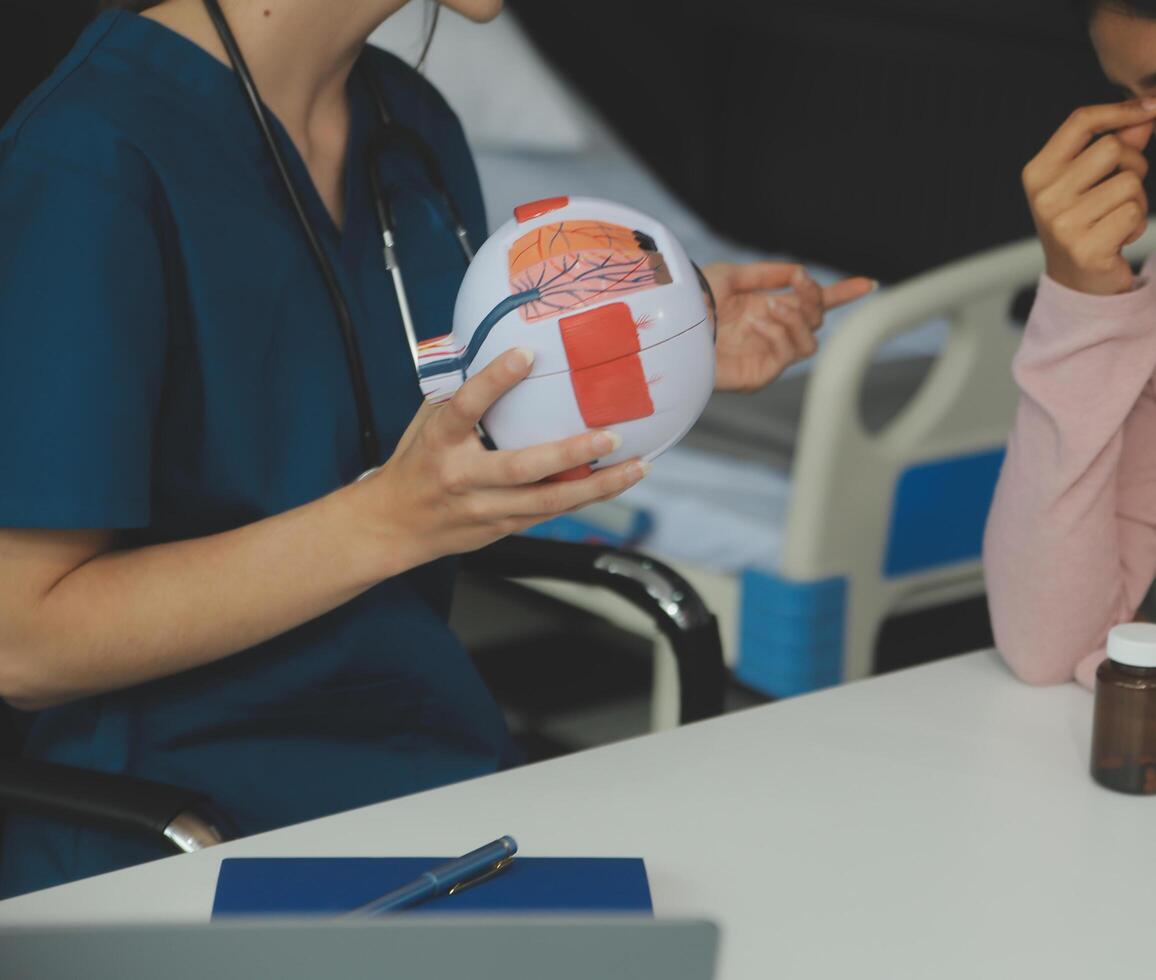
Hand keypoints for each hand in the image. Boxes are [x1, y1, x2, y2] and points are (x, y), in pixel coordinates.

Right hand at [359, 348, 646, 566]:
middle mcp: (462, 476)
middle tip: (610, 436)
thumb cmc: (417, 462)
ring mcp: (484, 507)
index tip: (525, 354)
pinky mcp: (502, 527)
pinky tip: (617, 482)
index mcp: (440, 440)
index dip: (493, 380)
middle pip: (520, 468)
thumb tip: (494, 340)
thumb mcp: (425, 419)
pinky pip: (550, 513)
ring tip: (636, 466)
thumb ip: (457, 387)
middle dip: (569, 454)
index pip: (465, 406)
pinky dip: (586, 498)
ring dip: (596, 486)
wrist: (395, 525)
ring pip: (547, 501)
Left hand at [704, 262, 875, 392]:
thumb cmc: (692, 301)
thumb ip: (770, 274)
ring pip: (810, 342)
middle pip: (816, 322)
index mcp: (762, 309)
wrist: (674, 324)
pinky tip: (757, 324)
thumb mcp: (733, 276)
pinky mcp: (759, 375)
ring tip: (769, 308)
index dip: (839, 295)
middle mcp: (767, 333)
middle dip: (815, 299)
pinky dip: (780, 333)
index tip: (868, 283)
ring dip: (797, 318)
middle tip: (797, 285)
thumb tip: (801, 272)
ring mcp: (764, 356)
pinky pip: (790, 354)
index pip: (809, 305)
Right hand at [1023, 99, 1155, 295]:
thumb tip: (1147, 112)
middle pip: (1111, 148)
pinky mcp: (1086, 249)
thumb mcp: (1090, 178)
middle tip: (1122, 189)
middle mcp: (1044, 197)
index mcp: (1038, 173)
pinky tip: (1118, 238)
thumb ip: (1117, 143)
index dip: (1121, 110)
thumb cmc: (1084, 220)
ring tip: (1117, 217)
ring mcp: (1062, 224)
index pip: (1080, 122)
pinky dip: (1136, 225)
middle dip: (1132, 163)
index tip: (1151, 108)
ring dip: (1137, 199)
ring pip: (1129, 183)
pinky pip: (1134, 214)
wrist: (1075, 279)